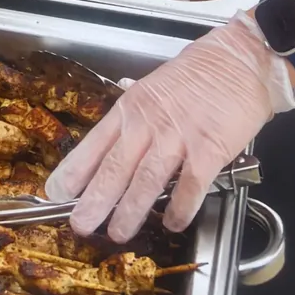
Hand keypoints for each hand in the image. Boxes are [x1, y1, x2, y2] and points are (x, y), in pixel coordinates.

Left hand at [45, 13, 294, 242]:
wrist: (239, 61)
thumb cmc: (197, 74)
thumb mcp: (153, 87)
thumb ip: (134, 115)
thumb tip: (113, 138)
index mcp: (130, 107)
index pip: (94, 143)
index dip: (74, 170)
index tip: (56, 192)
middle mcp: (148, 123)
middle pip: (114, 167)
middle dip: (94, 200)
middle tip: (79, 224)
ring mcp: (177, 137)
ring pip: (145, 180)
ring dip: (130, 211)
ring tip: (117, 234)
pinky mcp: (208, 149)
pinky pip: (189, 186)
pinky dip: (180, 208)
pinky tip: (173, 223)